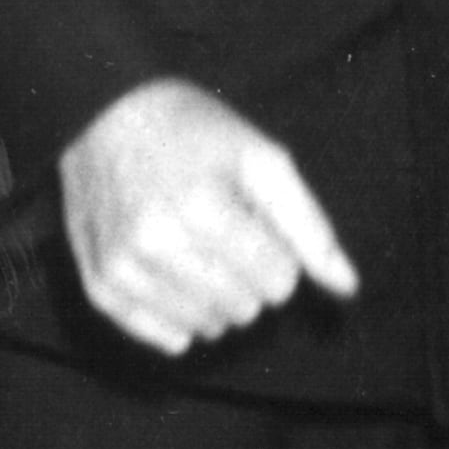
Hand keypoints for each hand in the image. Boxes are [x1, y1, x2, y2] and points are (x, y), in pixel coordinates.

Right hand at [59, 78, 358, 355]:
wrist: (102, 111)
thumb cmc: (193, 131)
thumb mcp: (261, 157)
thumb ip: (309, 225)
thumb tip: (347, 289)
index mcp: (202, 208)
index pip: (279, 283)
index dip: (278, 254)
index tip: (254, 221)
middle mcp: (156, 243)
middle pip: (243, 309)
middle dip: (247, 277)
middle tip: (222, 231)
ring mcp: (123, 267)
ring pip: (205, 328)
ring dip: (215, 298)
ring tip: (196, 249)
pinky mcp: (100, 283)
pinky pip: (160, 337)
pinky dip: (179, 321)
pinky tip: (178, 285)